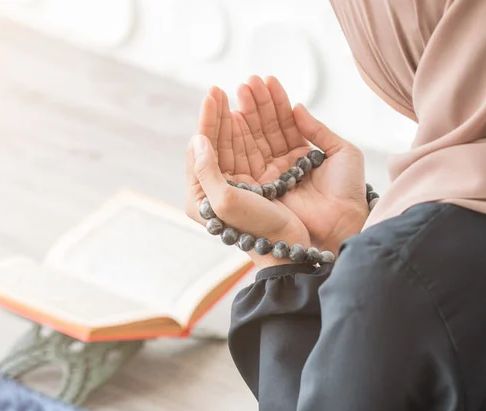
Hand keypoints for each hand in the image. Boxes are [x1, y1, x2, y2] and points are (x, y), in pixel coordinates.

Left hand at [185, 90, 309, 268]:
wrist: (289, 246)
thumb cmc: (257, 227)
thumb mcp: (225, 201)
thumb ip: (206, 170)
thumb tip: (197, 140)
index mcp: (201, 195)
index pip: (201, 148)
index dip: (207, 120)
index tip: (213, 95)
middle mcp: (218, 188)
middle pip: (217, 142)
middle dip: (220, 113)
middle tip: (221, 89)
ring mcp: (240, 184)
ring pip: (237, 141)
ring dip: (239, 116)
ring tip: (242, 92)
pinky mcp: (261, 181)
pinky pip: (255, 148)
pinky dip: (257, 128)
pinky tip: (254, 113)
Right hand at [235, 76, 368, 253]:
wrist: (344, 221)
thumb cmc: (348, 191)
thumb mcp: (342, 152)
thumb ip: (318, 130)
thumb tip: (297, 107)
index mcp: (302, 156)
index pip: (284, 124)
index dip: (276, 102)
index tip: (265, 80)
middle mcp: (284, 165)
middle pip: (266, 129)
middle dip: (256, 104)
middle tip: (247, 81)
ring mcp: (271, 176)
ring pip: (255, 140)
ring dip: (247, 114)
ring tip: (241, 89)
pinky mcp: (261, 188)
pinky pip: (248, 158)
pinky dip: (241, 137)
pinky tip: (237, 115)